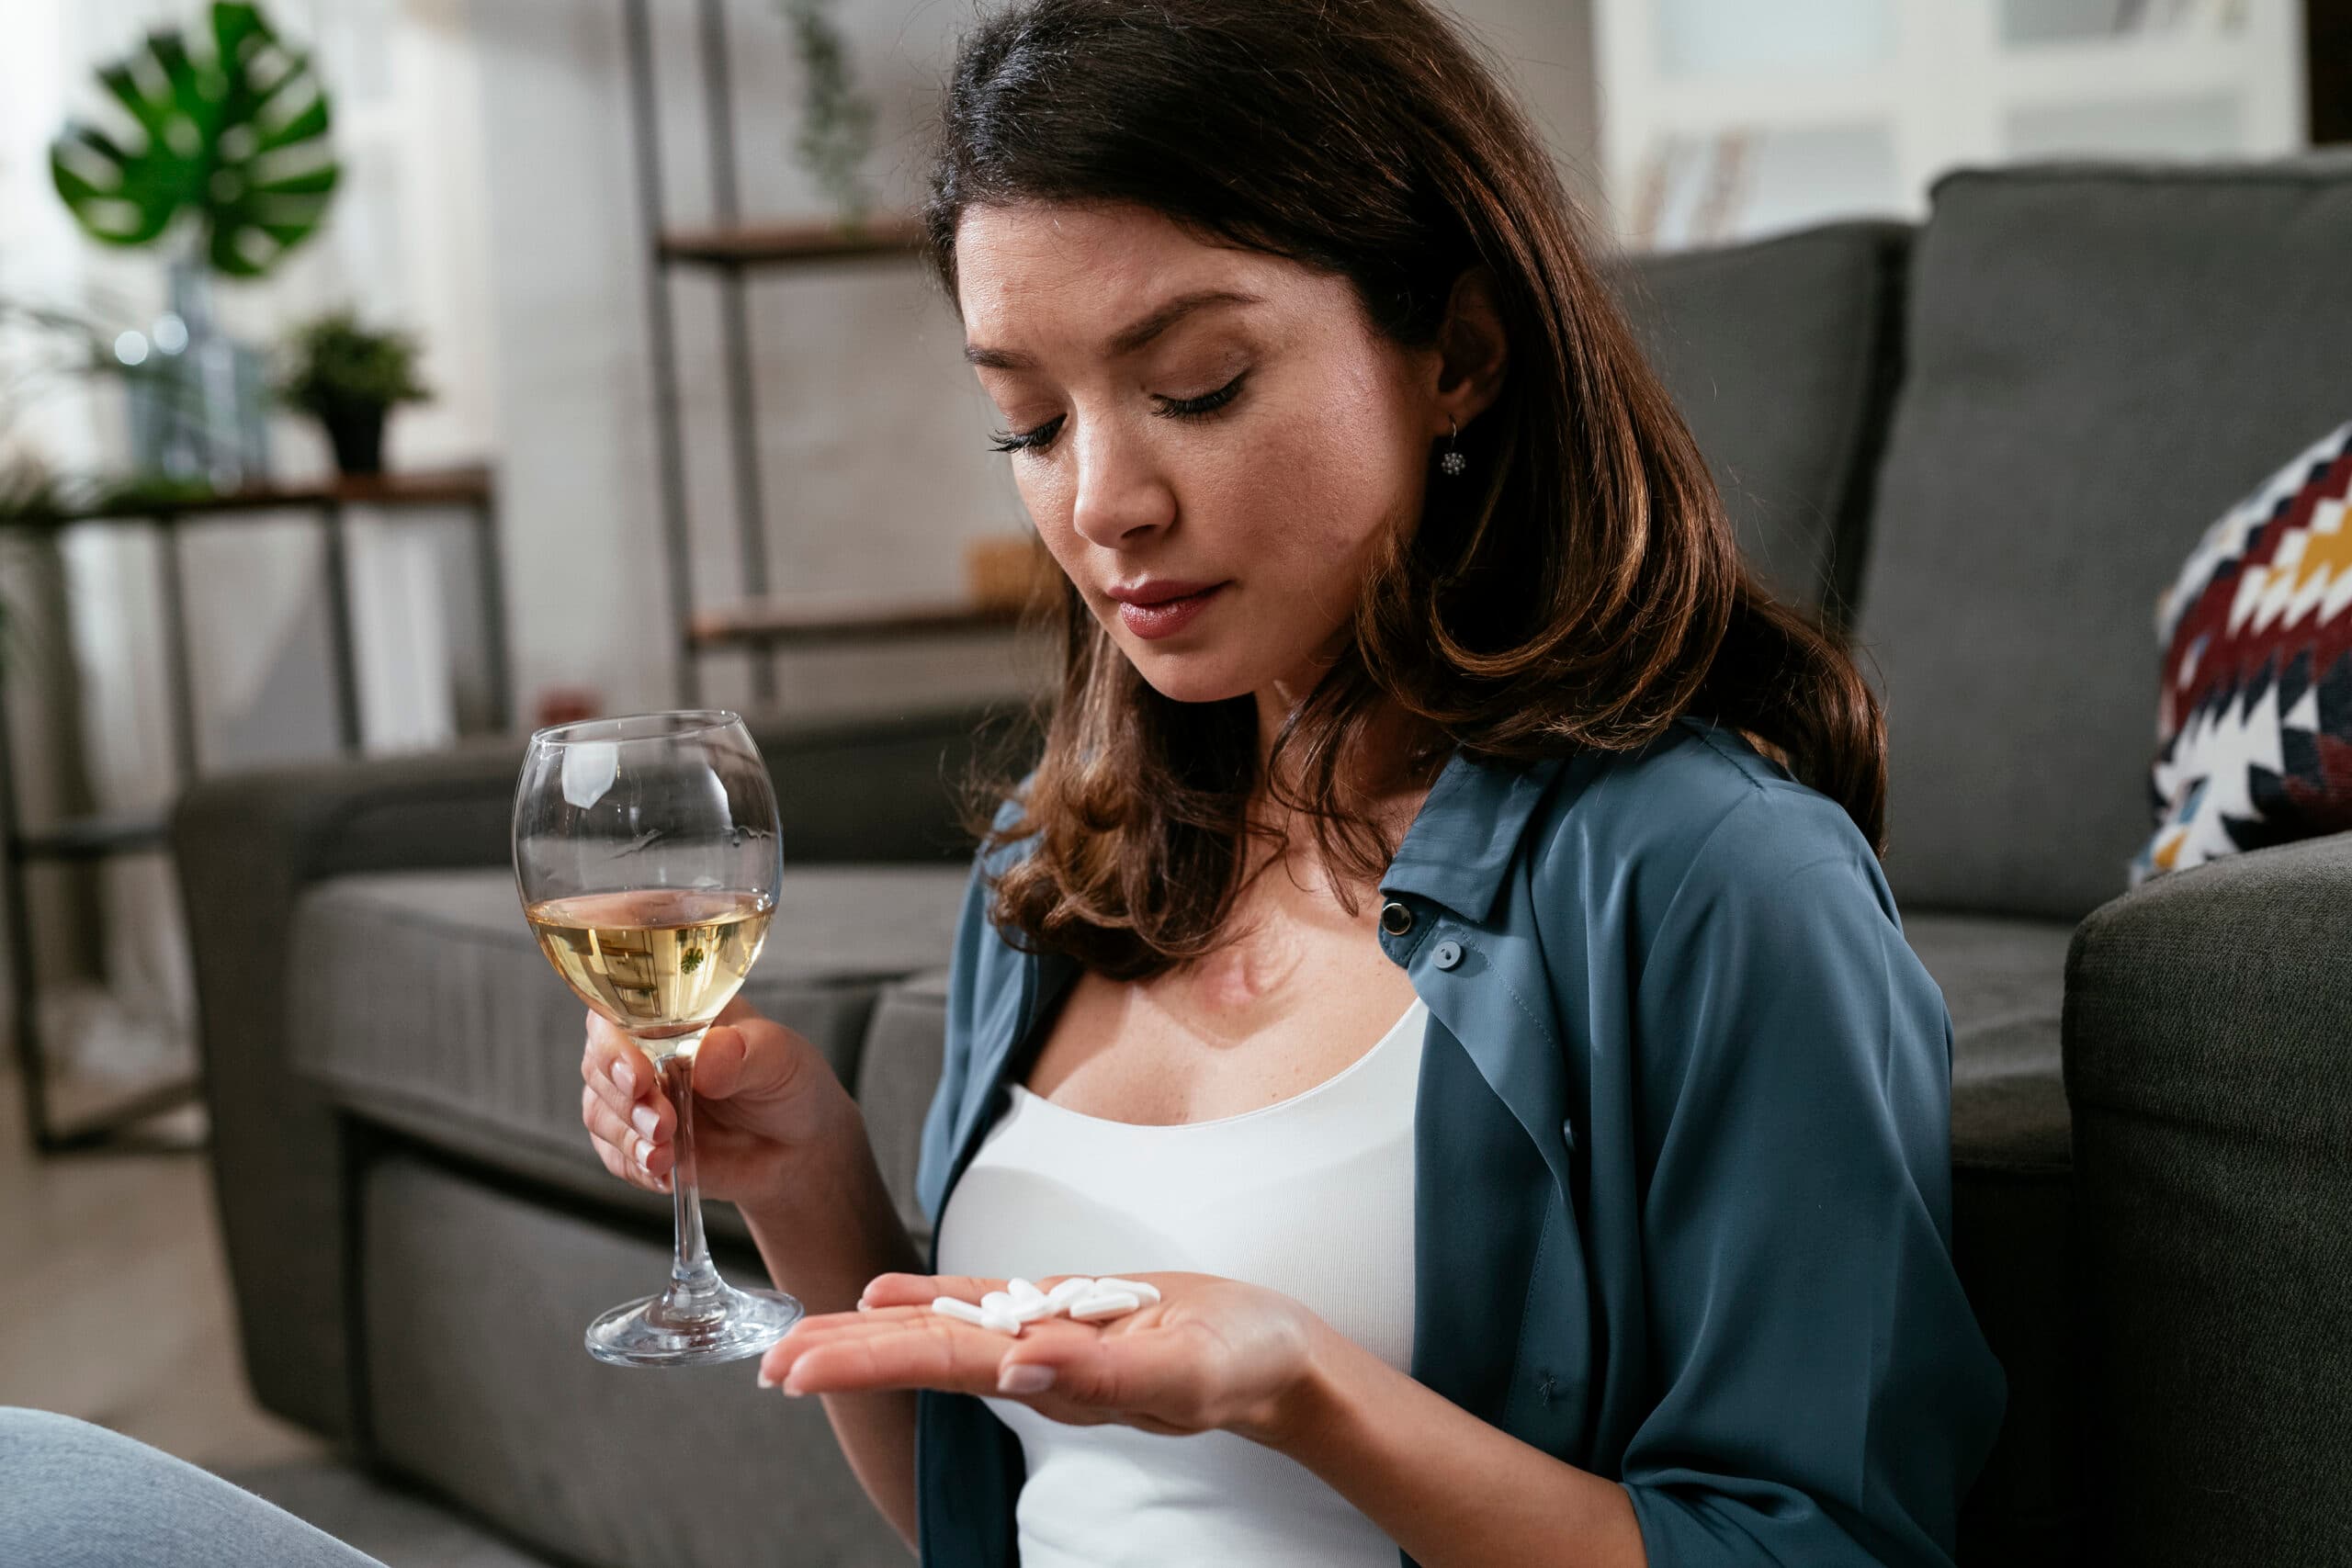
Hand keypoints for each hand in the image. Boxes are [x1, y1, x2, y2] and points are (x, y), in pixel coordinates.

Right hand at [578, 997, 860, 1210]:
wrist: (799, 1149)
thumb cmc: (789, 1085)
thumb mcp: (780, 1058)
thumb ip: (744, 1053)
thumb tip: (705, 1057)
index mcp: (674, 1015)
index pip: (619, 1014)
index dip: (615, 1044)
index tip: (638, 1075)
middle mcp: (646, 1054)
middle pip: (599, 1065)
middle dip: (623, 1100)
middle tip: (663, 1124)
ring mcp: (640, 1100)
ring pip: (599, 1112)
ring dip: (628, 1137)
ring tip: (666, 1156)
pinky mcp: (641, 1142)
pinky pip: (615, 1155)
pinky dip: (634, 1166)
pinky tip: (664, 1174)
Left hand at [757, 1270, 1331, 1444]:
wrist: (1278, 1356)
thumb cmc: (1243, 1364)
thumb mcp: (1183, 1367)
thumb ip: (1104, 1371)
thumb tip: (1018, 1367)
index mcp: (1054, 1377)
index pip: (942, 1367)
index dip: (865, 1363)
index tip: (797, 1369)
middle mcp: (1035, 1363)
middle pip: (923, 1354)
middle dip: (842, 1355)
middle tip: (768, 1362)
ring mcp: (1045, 1337)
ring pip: (941, 1330)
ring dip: (867, 1333)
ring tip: (797, 1337)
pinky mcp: (1063, 1309)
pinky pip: (983, 1303)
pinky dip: (928, 1297)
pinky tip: (881, 1295)